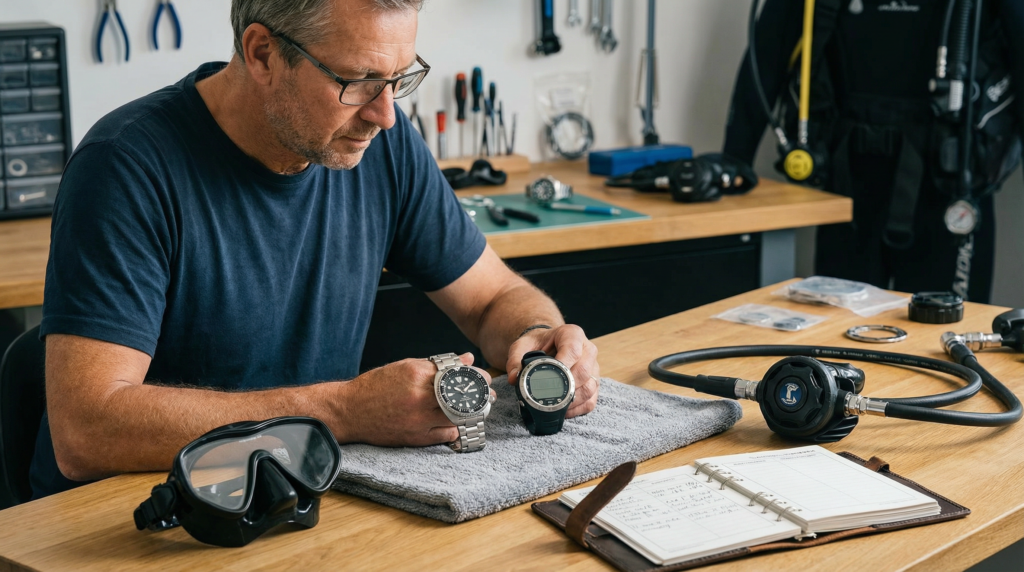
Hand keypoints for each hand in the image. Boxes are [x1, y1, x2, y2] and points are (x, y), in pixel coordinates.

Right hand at [334, 352, 493, 446]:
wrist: (350, 410)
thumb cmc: (376, 386)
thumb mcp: (405, 366)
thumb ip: (437, 365)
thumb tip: (467, 359)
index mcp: (417, 373)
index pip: (458, 373)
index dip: (477, 376)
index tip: (484, 378)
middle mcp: (419, 396)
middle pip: (463, 395)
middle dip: (481, 395)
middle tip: (488, 394)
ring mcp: (418, 418)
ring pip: (458, 417)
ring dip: (472, 414)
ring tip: (478, 410)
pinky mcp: (415, 437)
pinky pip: (446, 434)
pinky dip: (455, 428)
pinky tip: (455, 423)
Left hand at [506, 324, 599, 417]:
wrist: (548, 345)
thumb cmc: (537, 344)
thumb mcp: (522, 345)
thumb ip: (515, 359)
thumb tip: (514, 378)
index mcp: (572, 334)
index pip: (573, 349)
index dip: (563, 365)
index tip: (550, 377)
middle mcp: (587, 349)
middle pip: (584, 370)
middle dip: (566, 386)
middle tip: (549, 395)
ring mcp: (593, 366)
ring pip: (590, 387)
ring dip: (573, 400)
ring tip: (555, 405)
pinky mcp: (594, 382)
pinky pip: (591, 399)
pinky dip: (578, 408)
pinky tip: (564, 410)